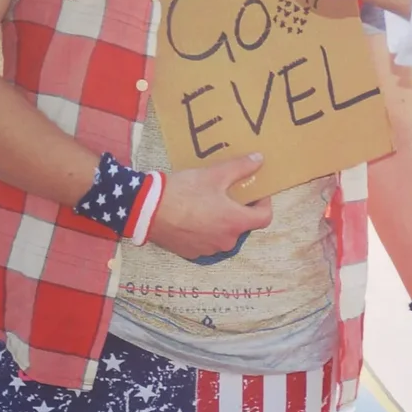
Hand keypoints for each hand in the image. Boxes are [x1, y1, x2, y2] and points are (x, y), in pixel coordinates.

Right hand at [148, 157, 273, 258]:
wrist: (146, 210)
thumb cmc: (184, 191)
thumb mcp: (214, 175)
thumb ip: (240, 167)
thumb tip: (260, 159)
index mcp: (236, 223)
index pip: (264, 218)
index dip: (264, 204)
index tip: (255, 193)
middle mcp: (226, 241)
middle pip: (242, 225)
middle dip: (238, 210)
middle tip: (226, 193)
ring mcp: (208, 249)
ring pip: (223, 234)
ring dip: (220, 221)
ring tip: (206, 204)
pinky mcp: (191, 252)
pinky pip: (205, 241)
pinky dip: (203, 230)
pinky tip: (190, 216)